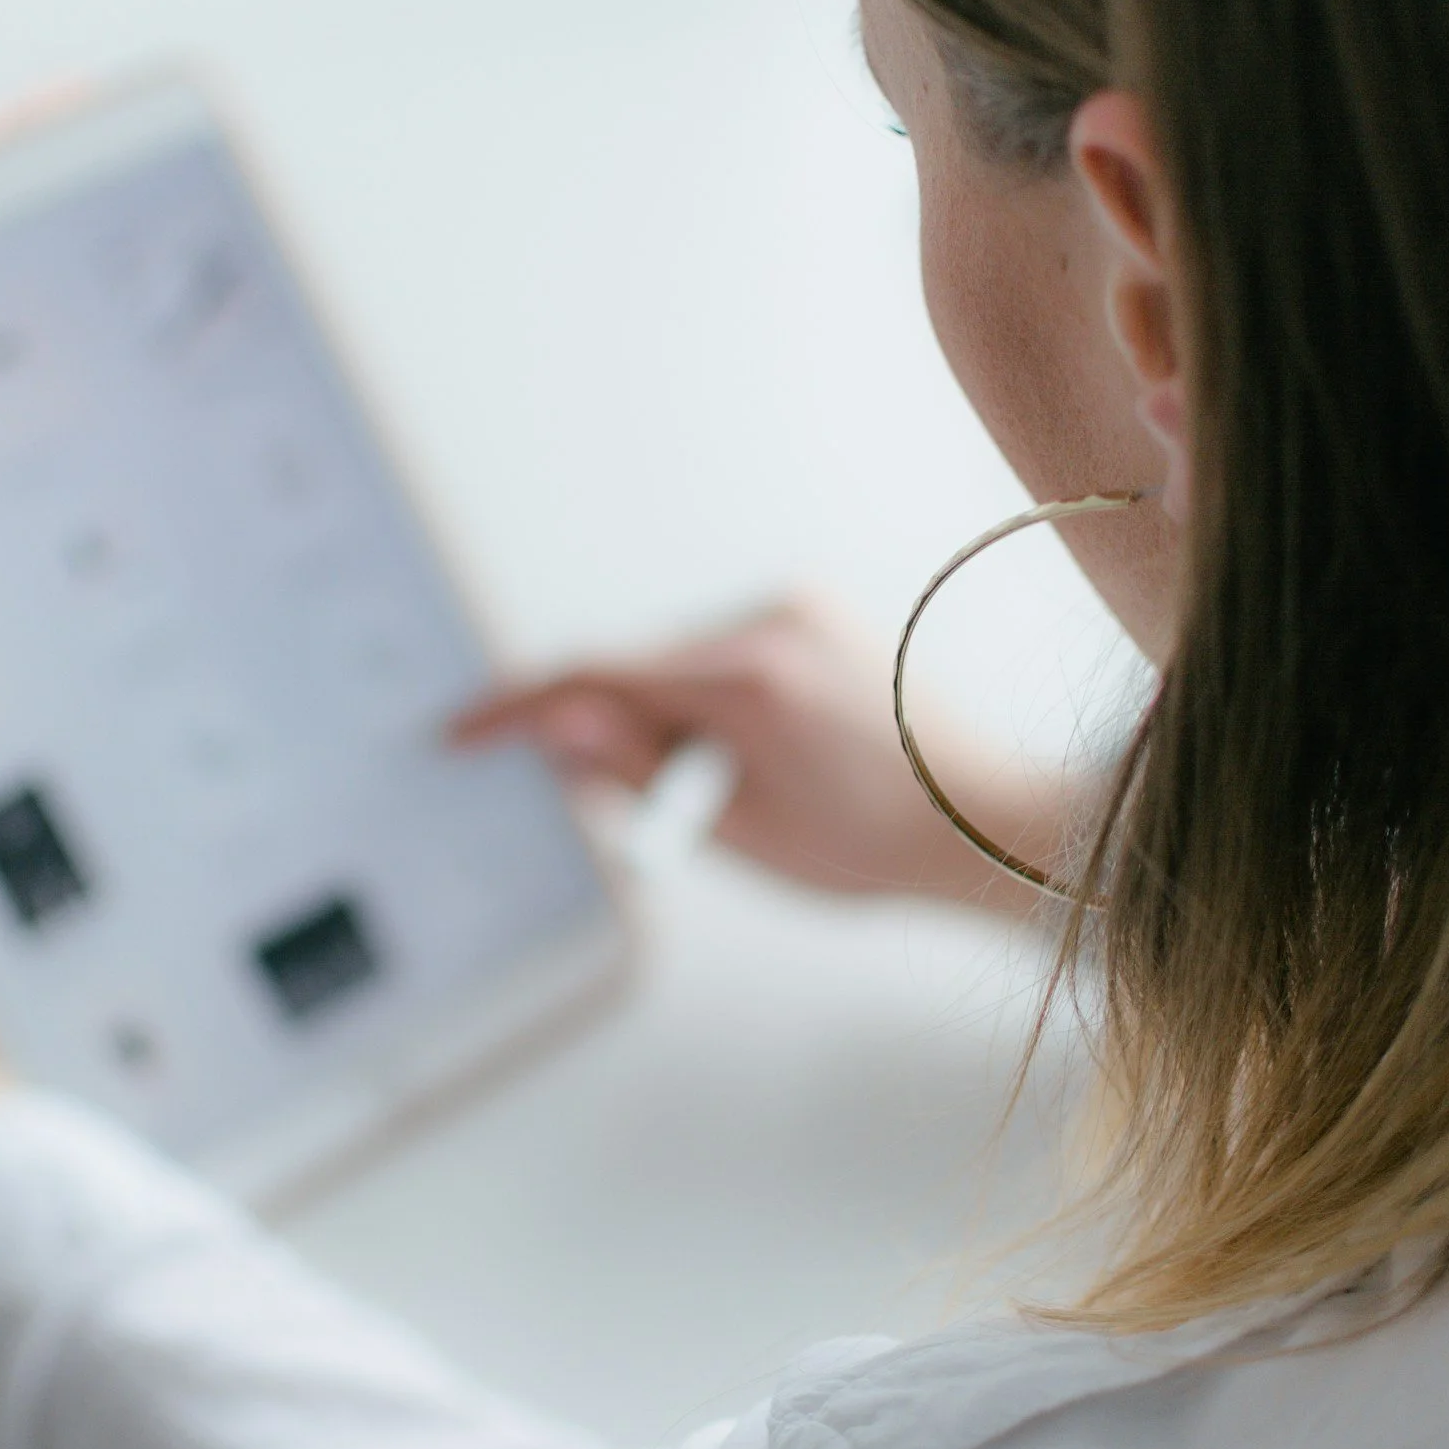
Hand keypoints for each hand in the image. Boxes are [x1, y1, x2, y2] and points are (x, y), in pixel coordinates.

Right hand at [451, 594, 1059, 905]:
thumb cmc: (875, 843)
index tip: (461, 733)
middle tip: (652, 807)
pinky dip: (706, 699)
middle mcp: (770, 620)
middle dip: (613, 731)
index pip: (595, 675)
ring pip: (675, 660)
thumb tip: (558, 726)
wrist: (987, 816)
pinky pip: (718, 650)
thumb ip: (638, 773)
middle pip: (634, 667)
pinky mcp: (810, 610)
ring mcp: (794, 606)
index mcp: (749, 679)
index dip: (517, 707)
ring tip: (740, 789)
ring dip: (667, 718)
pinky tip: (760, 752)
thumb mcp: (739, 830)